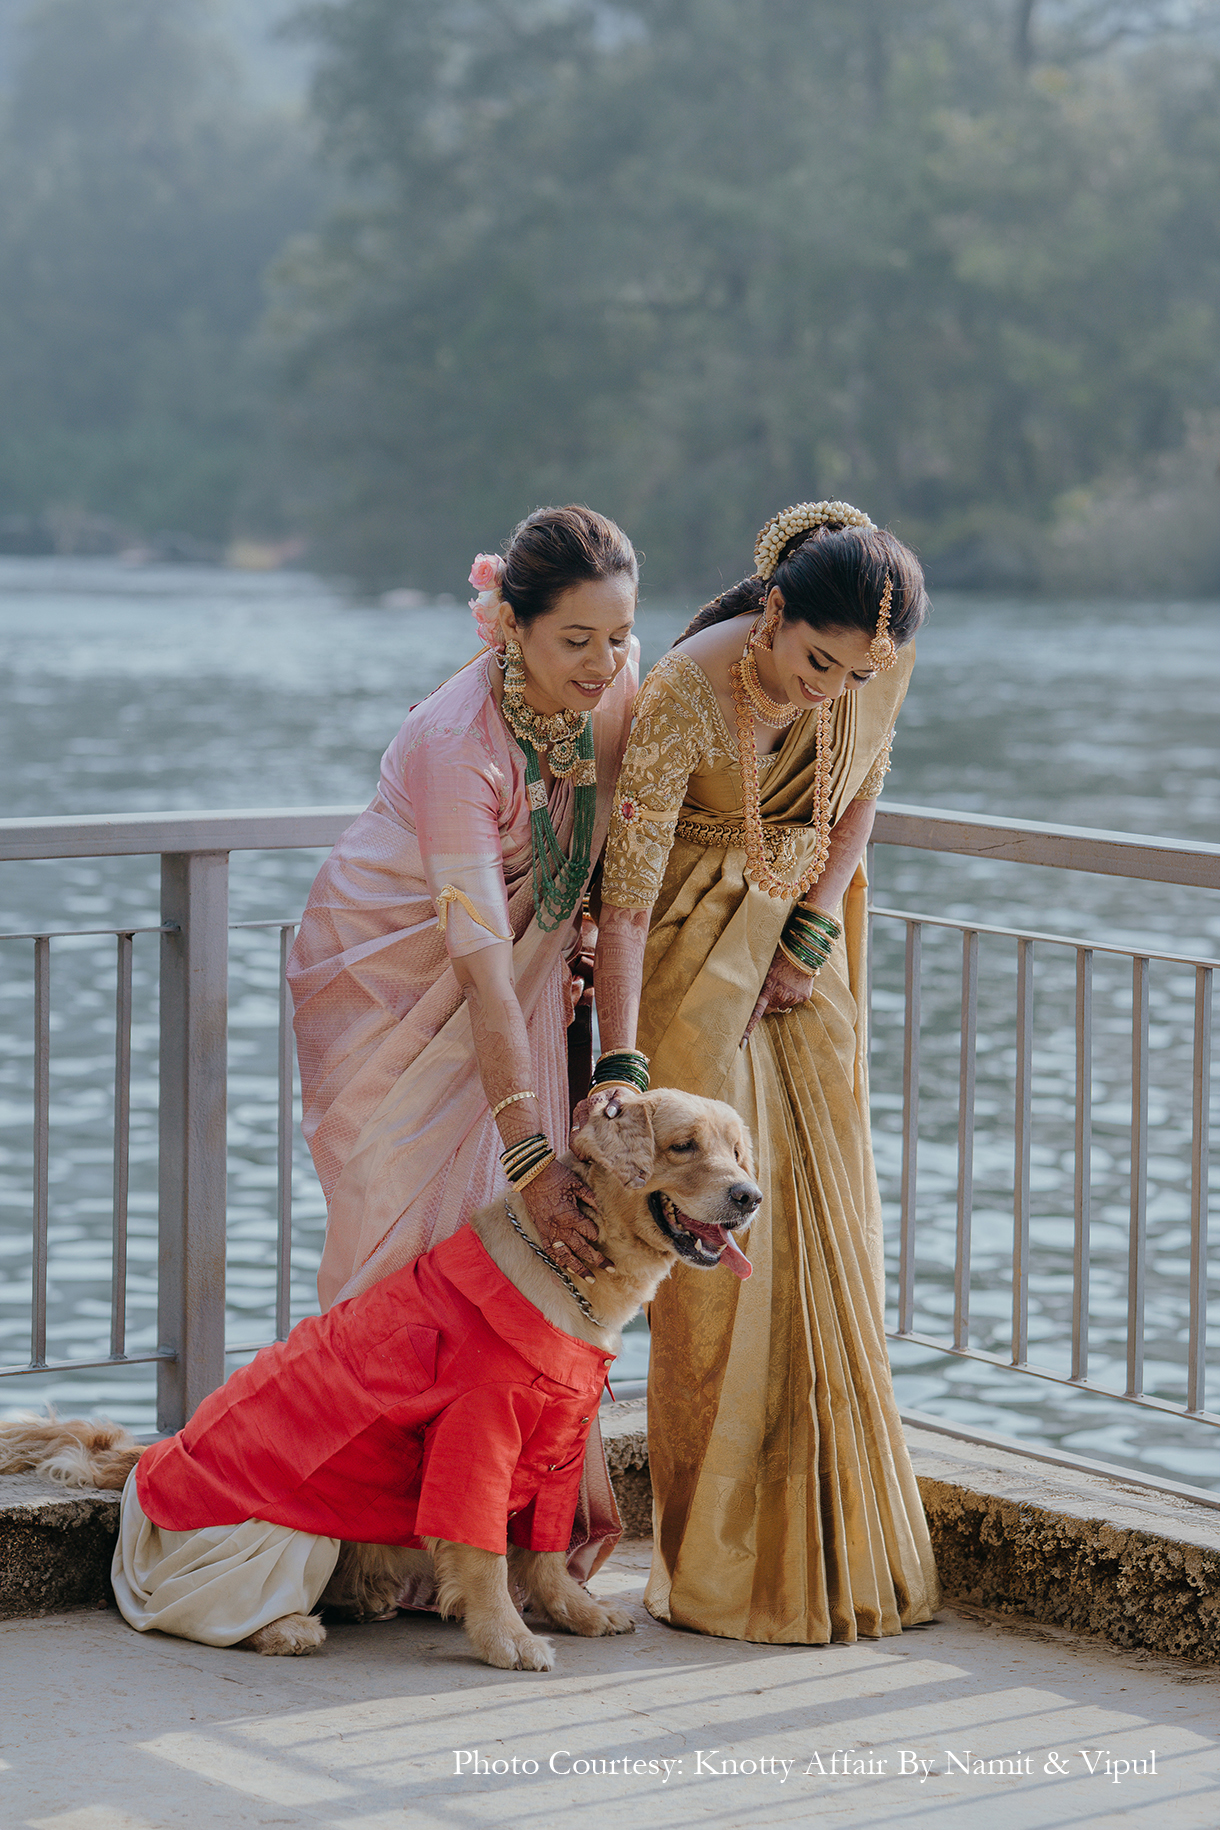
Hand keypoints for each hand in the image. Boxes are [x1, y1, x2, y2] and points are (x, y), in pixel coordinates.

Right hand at [519, 1159, 609, 1279]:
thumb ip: (590, 1198)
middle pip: (582, 1249)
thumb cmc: (556, 1175)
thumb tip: (602, 1210)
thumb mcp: (577, 1183)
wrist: (531, 1174)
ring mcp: (549, 1232)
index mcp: (570, 1216)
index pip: (590, 1233)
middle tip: (611, 1268)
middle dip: (597, 1260)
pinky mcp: (541, 1231)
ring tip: (591, 1278)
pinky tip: (567, 1268)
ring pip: (566, 1256)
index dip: (596, 1233)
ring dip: (579, 1268)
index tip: (599, 1232)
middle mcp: (560, 1228)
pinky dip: (559, 1261)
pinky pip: (550, 1251)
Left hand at [741, 949, 814, 1046]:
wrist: (802, 947)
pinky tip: (793, 981)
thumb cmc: (777, 955)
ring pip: (781, 1006)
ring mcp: (793, 997)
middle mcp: (780, 996)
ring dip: (780, 997)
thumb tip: (751, 1001)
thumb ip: (756, 985)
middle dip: (767, 1002)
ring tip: (783, 980)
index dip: (747, 1030)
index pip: (755, 1013)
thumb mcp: (762, 967)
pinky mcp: (804, 997)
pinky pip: (793, 1001)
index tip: (741, 1045)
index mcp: (766, 989)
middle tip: (770, 986)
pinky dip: (792, 994)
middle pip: (768, 1010)